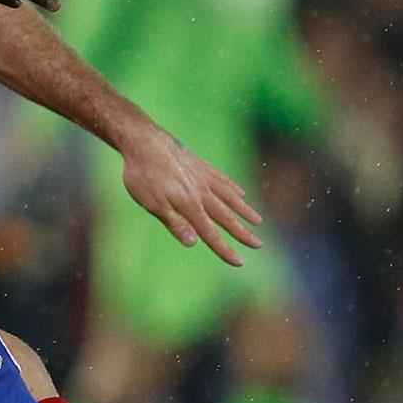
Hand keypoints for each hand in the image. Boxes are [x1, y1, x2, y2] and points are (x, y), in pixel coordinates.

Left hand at [115, 121, 265, 266]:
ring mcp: (203, 177)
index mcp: (189, 206)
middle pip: (227, 217)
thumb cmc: (143, 175)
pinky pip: (222, 179)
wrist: (143, 141)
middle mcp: (202, 192)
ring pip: (230, 197)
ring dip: (244, 210)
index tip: (240, 262)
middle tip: (259, 244)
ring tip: (258, 220)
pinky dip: (233, 188)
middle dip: (243, 232)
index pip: (211, 233)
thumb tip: (194, 242)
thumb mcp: (152, 203)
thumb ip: (174, 223)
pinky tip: (241, 193)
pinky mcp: (200, 165)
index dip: (225, 249)